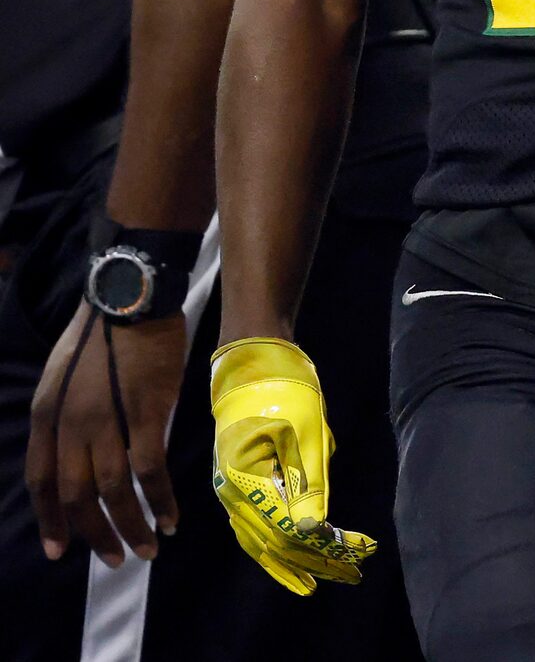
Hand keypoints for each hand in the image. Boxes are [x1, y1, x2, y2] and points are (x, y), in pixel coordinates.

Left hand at [26, 303, 185, 566]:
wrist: (130, 297)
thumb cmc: (102, 331)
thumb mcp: (65, 376)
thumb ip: (70, 416)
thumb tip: (87, 451)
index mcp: (46, 416)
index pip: (41, 481)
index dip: (51, 519)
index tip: (60, 550)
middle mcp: (70, 426)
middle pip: (76, 494)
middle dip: (93, 534)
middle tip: (112, 558)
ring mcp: (108, 421)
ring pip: (112, 490)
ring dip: (129, 526)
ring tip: (146, 549)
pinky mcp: (146, 414)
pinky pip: (149, 470)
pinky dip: (160, 499)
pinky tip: (170, 516)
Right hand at [209, 337, 376, 595]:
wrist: (254, 362)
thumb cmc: (285, 387)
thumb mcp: (306, 429)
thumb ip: (310, 481)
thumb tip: (315, 529)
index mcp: (244, 477)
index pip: (288, 527)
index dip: (324, 545)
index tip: (360, 551)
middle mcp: (230, 492)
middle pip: (274, 541)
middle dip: (315, 560)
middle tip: (352, 574)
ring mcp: (229, 490)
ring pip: (259, 541)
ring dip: (294, 561)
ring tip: (323, 579)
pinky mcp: (236, 485)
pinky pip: (252, 527)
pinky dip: (273, 546)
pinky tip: (292, 557)